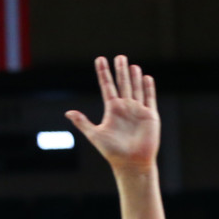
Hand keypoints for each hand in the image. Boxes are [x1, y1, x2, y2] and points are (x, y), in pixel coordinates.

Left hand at [65, 55, 159, 176]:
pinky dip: (148, 88)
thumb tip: (68, 113)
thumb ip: (83, 122)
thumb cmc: (112, 151)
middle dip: (120, 70)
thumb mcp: (95, 134)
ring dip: (134, 77)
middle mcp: (125, 107)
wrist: (131, 162)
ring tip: (131, 65)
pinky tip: (146, 77)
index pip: (107, 86)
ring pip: (135, 89)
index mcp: (112, 110)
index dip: (104, 73)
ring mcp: (138, 110)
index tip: (100, 60)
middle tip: (119, 56)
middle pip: (122, 84)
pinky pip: (150, 98)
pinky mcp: (150, 115)